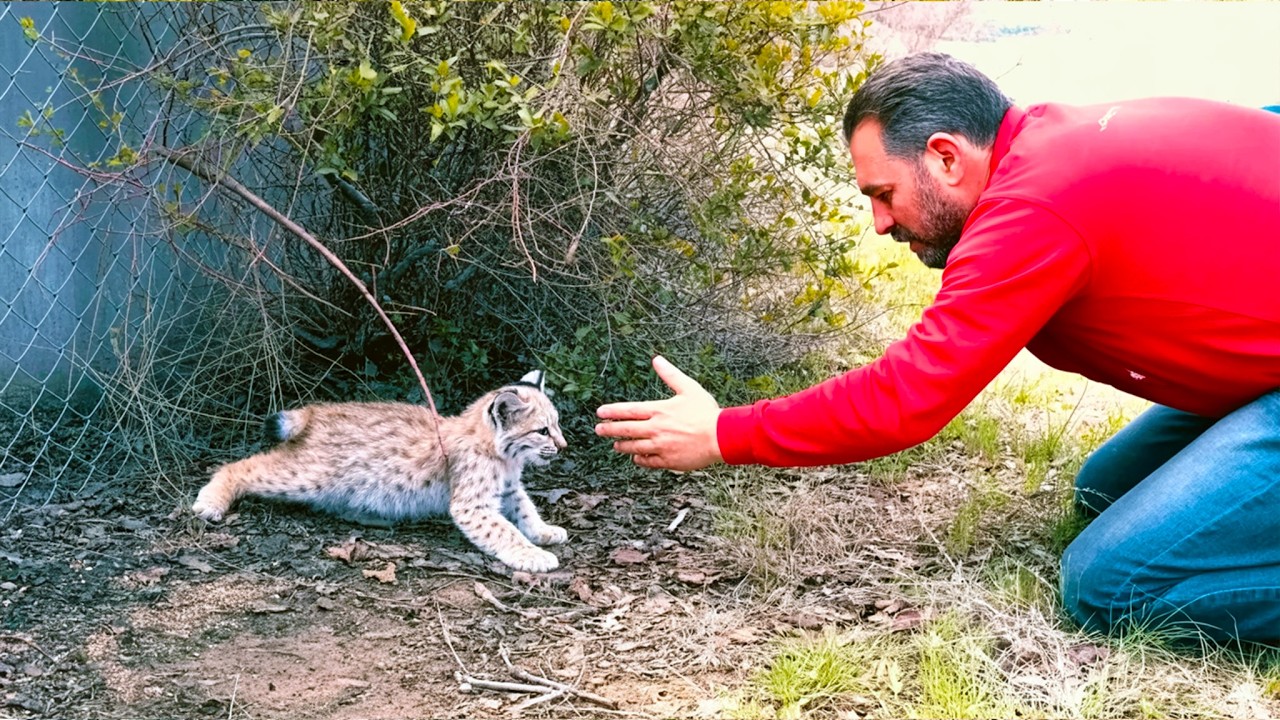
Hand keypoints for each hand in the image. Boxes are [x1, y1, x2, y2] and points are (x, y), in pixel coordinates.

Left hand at [595, 356, 722, 470]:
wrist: (721, 436)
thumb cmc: (706, 412)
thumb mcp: (688, 388)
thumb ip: (670, 375)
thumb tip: (656, 359)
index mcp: (659, 410)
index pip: (629, 411)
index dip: (612, 411)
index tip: (600, 412)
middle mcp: (656, 429)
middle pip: (626, 430)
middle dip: (610, 429)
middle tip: (598, 430)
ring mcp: (661, 446)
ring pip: (634, 447)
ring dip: (622, 446)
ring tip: (615, 445)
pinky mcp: (668, 460)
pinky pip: (648, 461)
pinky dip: (640, 460)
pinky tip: (636, 458)